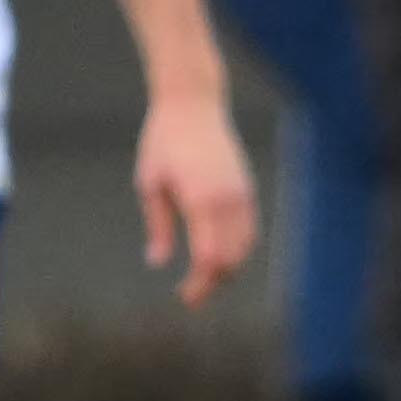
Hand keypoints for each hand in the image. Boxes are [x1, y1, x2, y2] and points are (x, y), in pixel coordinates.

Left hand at [139, 86, 260, 305]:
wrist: (193, 104)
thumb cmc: (164, 142)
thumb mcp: (150, 184)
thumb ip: (158, 226)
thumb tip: (157, 261)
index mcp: (201, 201)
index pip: (209, 258)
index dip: (200, 284)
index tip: (184, 297)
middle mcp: (228, 200)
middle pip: (231, 259)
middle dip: (213, 282)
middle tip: (190, 294)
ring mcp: (242, 194)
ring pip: (245, 247)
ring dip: (228, 267)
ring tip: (204, 277)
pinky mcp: (247, 188)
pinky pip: (250, 229)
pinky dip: (238, 249)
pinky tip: (219, 255)